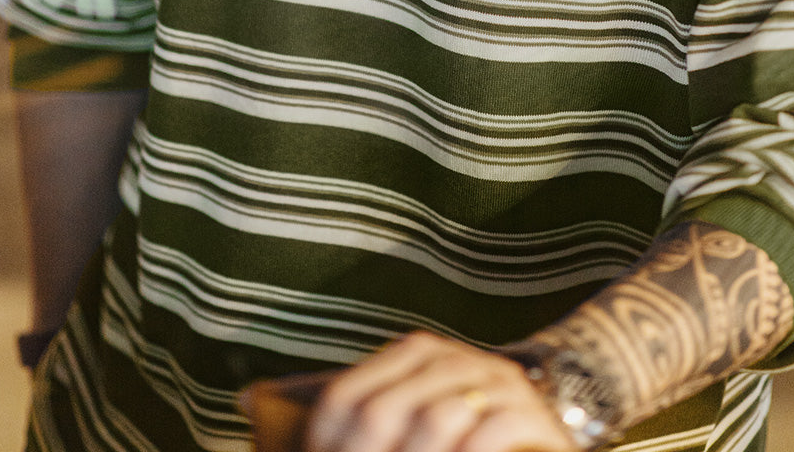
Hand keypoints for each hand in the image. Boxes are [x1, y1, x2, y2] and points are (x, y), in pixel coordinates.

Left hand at [301, 331, 580, 451]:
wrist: (545, 418)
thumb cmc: (462, 426)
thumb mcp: (405, 412)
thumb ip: (350, 412)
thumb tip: (247, 402)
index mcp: (412, 351)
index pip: (345, 401)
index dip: (328, 447)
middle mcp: (448, 357)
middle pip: (381, 414)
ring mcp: (489, 380)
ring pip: (433, 422)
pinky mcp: (527, 413)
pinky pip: (485, 434)